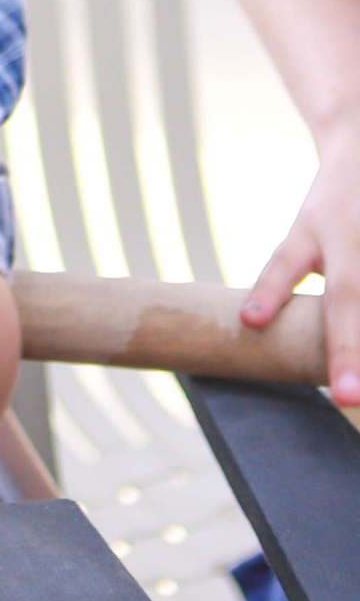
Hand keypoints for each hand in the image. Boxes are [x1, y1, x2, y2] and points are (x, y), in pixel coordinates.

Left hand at [241, 117, 359, 405]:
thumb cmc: (333, 204)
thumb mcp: (304, 232)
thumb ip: (283, 278)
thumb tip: (250, 324)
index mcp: (313, 229)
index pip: (287, 263)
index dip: (271, 291)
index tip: (251, 321)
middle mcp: (349, 228)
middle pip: (349, 290)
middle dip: (348, 346)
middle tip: (346, 397)